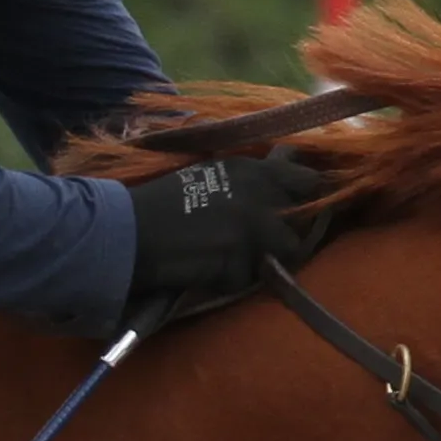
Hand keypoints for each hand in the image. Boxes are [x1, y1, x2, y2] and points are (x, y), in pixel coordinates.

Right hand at [119, 153, 337, 313]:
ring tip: (236, 260)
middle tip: (270, 241)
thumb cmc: (165, 200)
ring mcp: (255, 229)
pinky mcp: (243, 261)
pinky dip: (234, 279)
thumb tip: (288, 161)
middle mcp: (262, 194)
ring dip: (267, 257)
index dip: (303, 195)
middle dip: (292, 229)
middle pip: (305, 216)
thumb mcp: (214, 173)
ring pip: (288, 250)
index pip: (306, 178)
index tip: (293, 207)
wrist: (134, 232)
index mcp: (253, 169)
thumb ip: (252, 176)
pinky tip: (210, 271)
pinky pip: (252, 277)